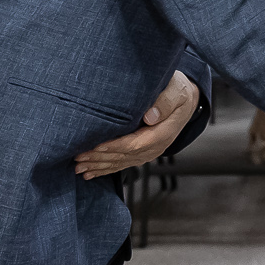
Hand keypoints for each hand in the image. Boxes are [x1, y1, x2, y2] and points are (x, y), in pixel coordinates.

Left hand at [73, 71, 201, 179]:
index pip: (136, 143)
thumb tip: (150, 116)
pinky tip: (91, 173)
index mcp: (163, 132)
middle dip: (101, 158)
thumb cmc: (178, 91)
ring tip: (79, 168)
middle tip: (78, 158)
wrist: (187, 101)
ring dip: (100, 166)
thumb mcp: (176, 90)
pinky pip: (123, 163)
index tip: (96, 146)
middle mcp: (156, 146)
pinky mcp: (143, 152)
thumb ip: (165, 101)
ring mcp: (149, 152)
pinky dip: (106, 169)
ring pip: (121, 162)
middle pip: (125, 156)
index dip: (116, 146)